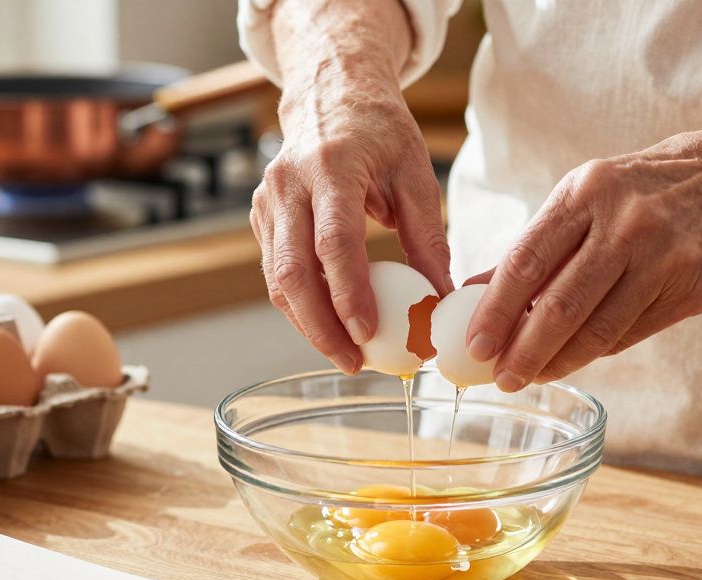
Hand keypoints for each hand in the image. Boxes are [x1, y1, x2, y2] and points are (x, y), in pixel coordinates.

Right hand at [252, 1, 452, 374]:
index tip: (368, 333)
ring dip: (308, 324)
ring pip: (278, 278)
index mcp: (332, 166)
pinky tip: (328, 327)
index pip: (334, 242)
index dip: (348, 293)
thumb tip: (441, 298)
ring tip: (345, 354)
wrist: (331, 94)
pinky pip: (276, 271)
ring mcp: (267, 199)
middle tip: (353, 362)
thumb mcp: (416, 173)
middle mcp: (289, 183)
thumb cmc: (380, 132)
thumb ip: (427, 237)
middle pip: (294, 271)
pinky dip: (300, 305)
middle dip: (321, 327)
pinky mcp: (260, 214)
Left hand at [465, 129, 701, 391]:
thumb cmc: (648, 186)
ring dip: (559, 362)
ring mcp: (663, 258)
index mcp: (587, 192)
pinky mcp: (691, 290)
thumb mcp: (588, 194)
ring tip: (534, 375)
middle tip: (501, 377)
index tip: (474, 345)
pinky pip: (631, 333)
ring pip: (598, 330)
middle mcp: (625, 223)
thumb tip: (474, 291)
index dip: (494, 311)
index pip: (527, 261)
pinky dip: (597, 351)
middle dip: (524, 351)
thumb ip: (536, 244)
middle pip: (560, 305)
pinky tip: (576, 357)